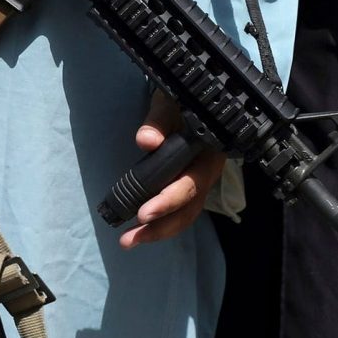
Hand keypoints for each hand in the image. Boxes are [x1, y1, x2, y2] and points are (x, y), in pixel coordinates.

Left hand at [116, 108, 226, 249]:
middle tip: (129, 239)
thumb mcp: (171, 100)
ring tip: (128, 241)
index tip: (144, 213)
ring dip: (157, 231)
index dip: (168, 201)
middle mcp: (207, 172)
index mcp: (209, 153)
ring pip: (184, 214)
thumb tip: (147, 141)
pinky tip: (138, 230)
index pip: (191, 184)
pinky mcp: (187, 185)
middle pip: (188, 208)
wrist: (192, 96)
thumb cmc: (182, 98)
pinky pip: (178, 210)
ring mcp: (199, 181)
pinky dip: (159, 222)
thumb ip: (159, 119)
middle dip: (159, 227)